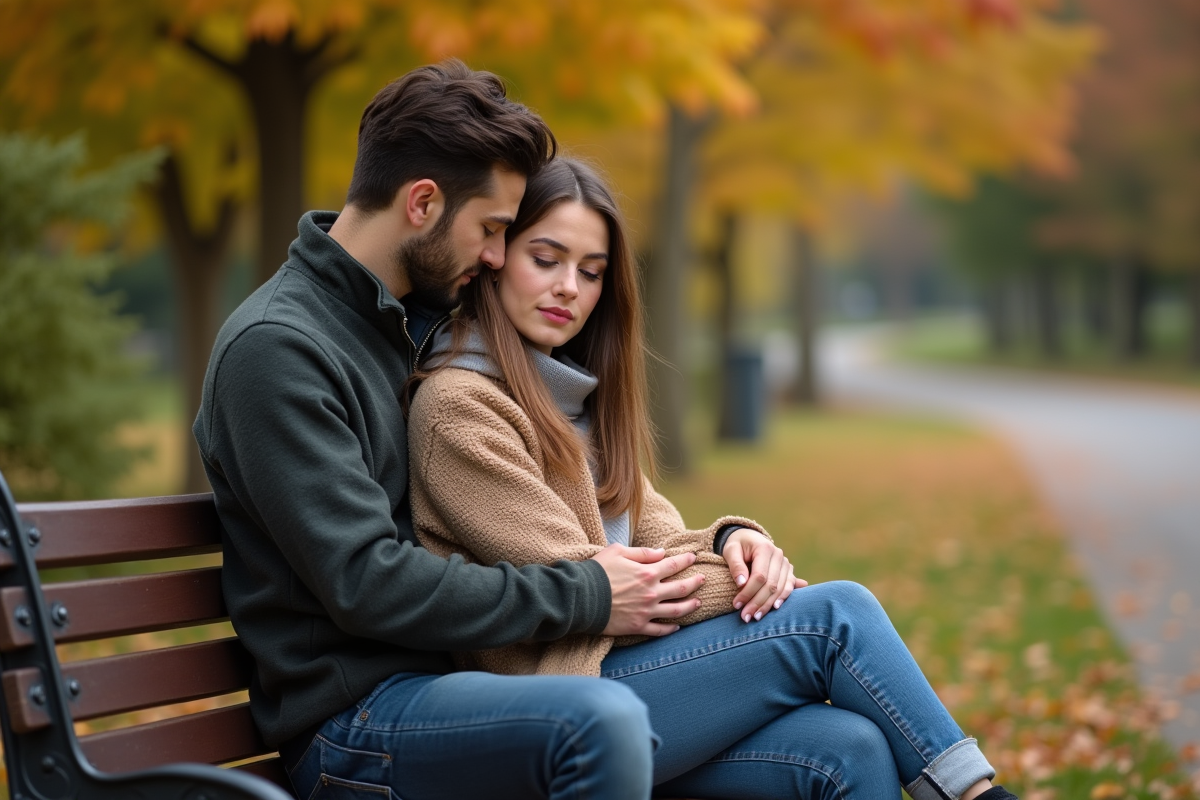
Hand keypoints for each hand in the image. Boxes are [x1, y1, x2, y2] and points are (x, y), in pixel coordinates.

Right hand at [590, 544, 704, 636]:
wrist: (580, 597)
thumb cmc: (597, 572)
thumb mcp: (617, 551)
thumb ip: (642, 553)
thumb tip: (661, 552)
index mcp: (647, 572)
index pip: (673, 564)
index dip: (686, 560)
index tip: (693, 557)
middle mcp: (651, 592)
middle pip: (681, 588)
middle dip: (695, 582)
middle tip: (703, 579)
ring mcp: (647, 611)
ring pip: (676, 610)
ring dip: (690, 605)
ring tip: (698, 602)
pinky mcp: (638, 626)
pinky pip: (660, 630)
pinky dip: (671, 629)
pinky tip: (677, 627)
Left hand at [723, 529, 805, 622]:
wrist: (748, 538)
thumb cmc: (737, 545)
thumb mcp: (730, 550)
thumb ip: (735, 564)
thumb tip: (741, 583)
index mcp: (765, 548)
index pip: (759, 576)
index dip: (748, 592)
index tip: (736, 604)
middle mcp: (778, 555)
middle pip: (771, 584)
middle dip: (758, 603)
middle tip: (745, 617)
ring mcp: (785, 563)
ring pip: (780, 588)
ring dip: (769, 604)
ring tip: (756, 617)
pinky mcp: (788, 571)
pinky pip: (789, 586)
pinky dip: (783, 598)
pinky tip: (775, 608)